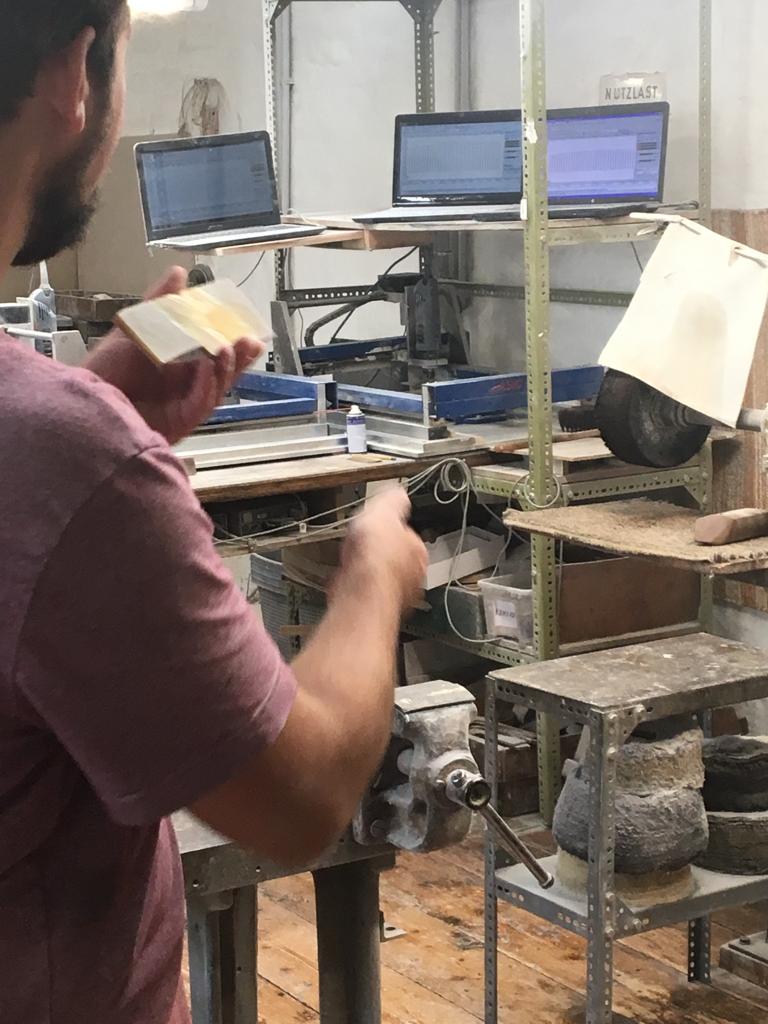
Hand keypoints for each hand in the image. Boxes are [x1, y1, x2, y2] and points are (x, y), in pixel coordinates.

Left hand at [84, 267, 266, 444]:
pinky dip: (205, 384)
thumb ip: (161, 303)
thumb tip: (179, 273)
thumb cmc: (106, 369)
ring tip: (227, 347)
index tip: (246, 328)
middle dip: (238, 359)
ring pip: (215, 390)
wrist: (83, 399)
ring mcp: (182, 406)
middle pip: (221, 375)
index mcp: (178, 367)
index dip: (232, 344)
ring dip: (224, 369)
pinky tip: (207, 366)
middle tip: (251, 341)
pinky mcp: (177, 423)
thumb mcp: (137, 328)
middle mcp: (183, 388)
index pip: (214, 355)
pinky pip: (199, 404)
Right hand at [341, 488, 427, 612]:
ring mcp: (395, 594)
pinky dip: (355, 586)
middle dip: (377, 550)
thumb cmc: (374, 558)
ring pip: (380, 576)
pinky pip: (365, 592)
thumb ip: (393, 501)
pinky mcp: (376, 608)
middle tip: (361, 543)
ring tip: (351, 561)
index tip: (375, 523)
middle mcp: (412, 575)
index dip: (387, 527)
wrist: (360, 594)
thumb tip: (398, 494)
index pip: (406, 534)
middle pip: (394, 557)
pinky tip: (347, 579)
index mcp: (418, 550)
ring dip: (366, 569)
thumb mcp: (383, 511)